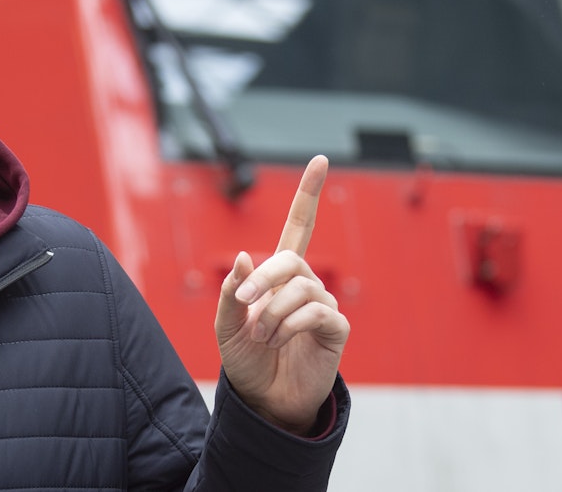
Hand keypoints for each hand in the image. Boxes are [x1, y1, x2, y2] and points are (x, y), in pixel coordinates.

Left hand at [215, 156, 348, 434]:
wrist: (264, 401)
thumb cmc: (247, 362)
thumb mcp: (226, 327)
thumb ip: (231, 293)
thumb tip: (244, 257)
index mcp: (279, 276)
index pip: (300, 226)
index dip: (309, 194)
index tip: (319, 160)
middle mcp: (305, 284)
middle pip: (291, 259)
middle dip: (263, 278)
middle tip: (245, 306)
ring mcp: (323, 304)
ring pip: (301, 288)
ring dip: (273, 313)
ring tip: (264, 337)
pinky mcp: (335, 328)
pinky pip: (316, 311)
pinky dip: (292, 324)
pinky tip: (282, 341)